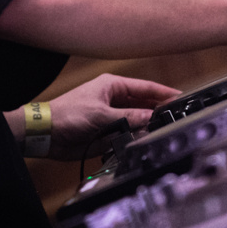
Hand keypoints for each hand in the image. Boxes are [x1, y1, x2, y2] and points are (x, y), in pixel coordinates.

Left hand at [40, 73, 180, 160]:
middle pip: (143, 105)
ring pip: (136, 121)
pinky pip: (127, 134)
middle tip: (175, 118)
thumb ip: (128, 117)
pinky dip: (134, 138)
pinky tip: (142, 141)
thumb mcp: (101, 115)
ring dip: (145, 127)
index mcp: (113, 86)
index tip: (180, 97)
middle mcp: (114, 100)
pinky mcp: (107, 132)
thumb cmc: (67, 115)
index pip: (145, 87)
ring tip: (160, 131)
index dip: (163, 93)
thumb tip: (151, 118)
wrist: (46, 134)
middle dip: (157, 112)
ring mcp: (111, 116)